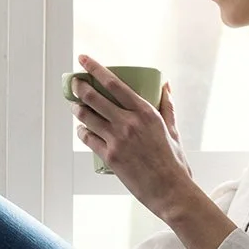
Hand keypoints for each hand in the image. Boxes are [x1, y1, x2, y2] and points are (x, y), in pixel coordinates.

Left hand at [73, 57, 234, 248]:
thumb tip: (165, 85)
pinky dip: (81, 131)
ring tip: (74, 105)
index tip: (83, 59)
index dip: (95, 68)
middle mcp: (129, 122)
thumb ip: (166, 106)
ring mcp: (117, 140)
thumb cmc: (173, 160)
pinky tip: (81, 129)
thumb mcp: (172, 129)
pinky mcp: (109, 157)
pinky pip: (87, 138)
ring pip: (87, 117)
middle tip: (74, 83)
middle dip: (79, 87)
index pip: (114, 83)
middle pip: (94, 98)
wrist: (169, 190)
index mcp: (145, 112)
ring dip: (77, 108)